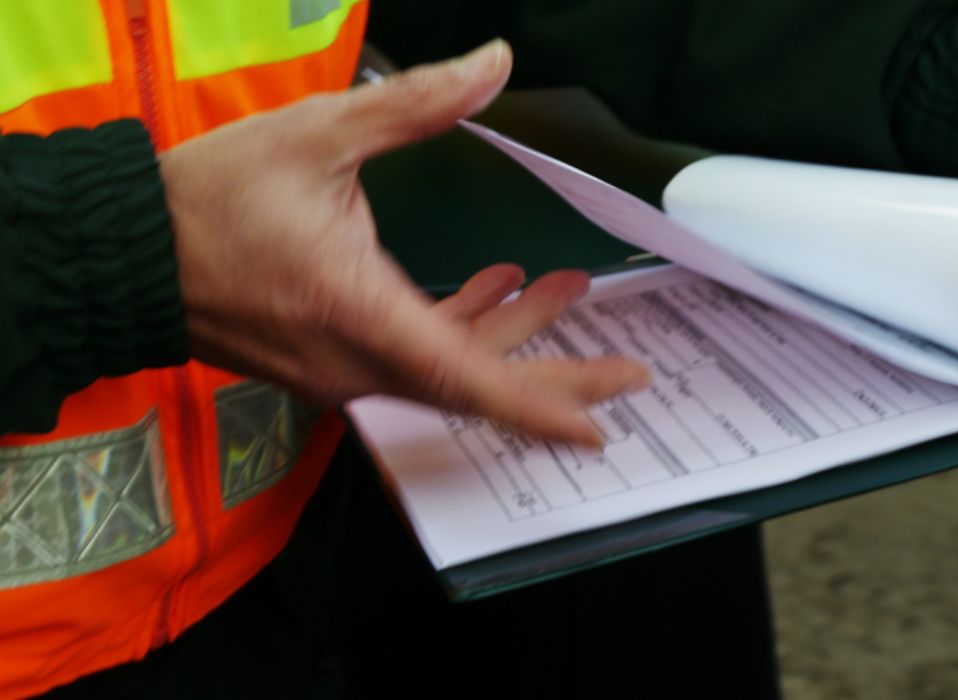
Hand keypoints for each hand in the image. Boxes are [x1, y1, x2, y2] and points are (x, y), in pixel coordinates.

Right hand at [159, 40, 649, 447]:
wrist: (129, 252)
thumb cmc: (211, 199)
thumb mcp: (318, 136)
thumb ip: (415, 104)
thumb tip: (491, 64)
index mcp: (358, 311)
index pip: (470, 377)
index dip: (543, 403)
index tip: (603, 419)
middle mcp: (355, 360)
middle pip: (475, 388)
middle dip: (555, 375)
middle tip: (621, 364)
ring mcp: (341, 370)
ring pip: (447, 372)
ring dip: (508, 335)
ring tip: (562, 289)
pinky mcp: (330, 362)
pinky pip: (412, 360)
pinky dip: (458, 330)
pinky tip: (491, 288)